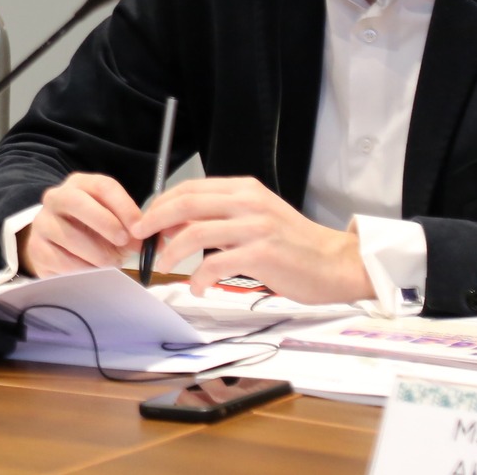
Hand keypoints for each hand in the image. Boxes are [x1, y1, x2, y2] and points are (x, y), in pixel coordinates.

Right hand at [19, 173, 143, 275]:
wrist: (61, 248)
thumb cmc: (96, 233)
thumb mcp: (118, 226)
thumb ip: (136, 231)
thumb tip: (156, 243)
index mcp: (81, 185)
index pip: (102, 187)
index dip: (124, 206)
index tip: (139, 228)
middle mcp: (56, 197)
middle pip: (76, 201)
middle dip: (104, 222)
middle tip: (123, 241)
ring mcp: (42, 222)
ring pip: (68, 236)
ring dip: (96, 254)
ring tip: (110, 264)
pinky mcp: (36, 248)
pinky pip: (60, 260)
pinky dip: (81, 269)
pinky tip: (92, 272)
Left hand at [133, 176, 369, 303]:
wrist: (337, 263)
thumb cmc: (294, 245)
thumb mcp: (256, 217)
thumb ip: (221, 216)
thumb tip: (176, 223)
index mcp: (244, 190)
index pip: (190, 188)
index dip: (161, 204)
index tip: (145, 220)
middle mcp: (248, 203)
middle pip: (185, 204)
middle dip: (154, 221)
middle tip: (139, 238)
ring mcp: (255, 227)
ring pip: (195, 233)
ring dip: (171, 251)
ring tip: (163, 266)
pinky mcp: (262, 254)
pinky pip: (216, 264)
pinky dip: (199, 278)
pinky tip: (198, 288)